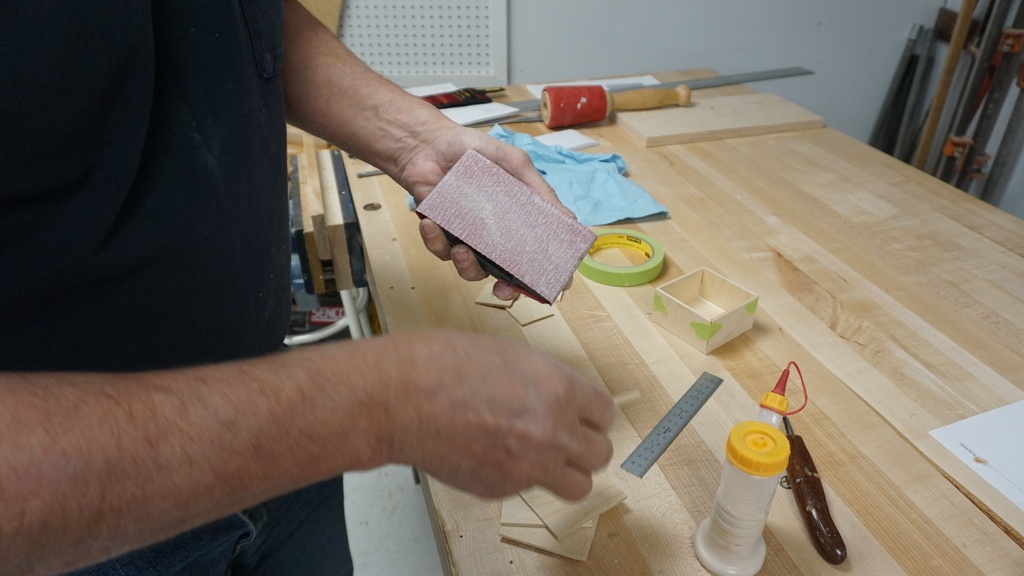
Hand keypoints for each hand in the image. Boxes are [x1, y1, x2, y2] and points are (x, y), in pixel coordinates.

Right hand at [383, 329, 614, 499]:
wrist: (399, 397)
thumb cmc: (440, 365)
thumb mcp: (508, 355)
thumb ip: (544, 381)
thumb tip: (560, 398)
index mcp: (557, 387)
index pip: (605, 413)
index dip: (592, 415)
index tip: (583, 417)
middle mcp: (552, 428)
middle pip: (600, 453)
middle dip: (585, 446)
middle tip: (567, 439)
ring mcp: (529, 463)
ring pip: (578, 485)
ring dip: (567, 472)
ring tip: (545, 458)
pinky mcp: (503, 487)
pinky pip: (532, 489)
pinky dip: (522, 477)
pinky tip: (498, 455)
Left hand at [398, 124, 573, 299]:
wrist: (428, 143)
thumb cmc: (474, 150)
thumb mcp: (515, 164)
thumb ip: (539, 190)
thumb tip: (570, 220)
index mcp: (516, 220)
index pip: (535, 254)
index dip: (545, 272)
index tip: (554, 287)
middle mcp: (494, 235)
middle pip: (505, 274)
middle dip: (505, 288)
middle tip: (502, 287)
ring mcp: (467, 237)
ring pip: (471, 269)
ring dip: (466, 264)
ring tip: (461, 248)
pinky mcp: (439, 235)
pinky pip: (440, 251)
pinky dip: (435, 240)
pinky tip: (431, 223)